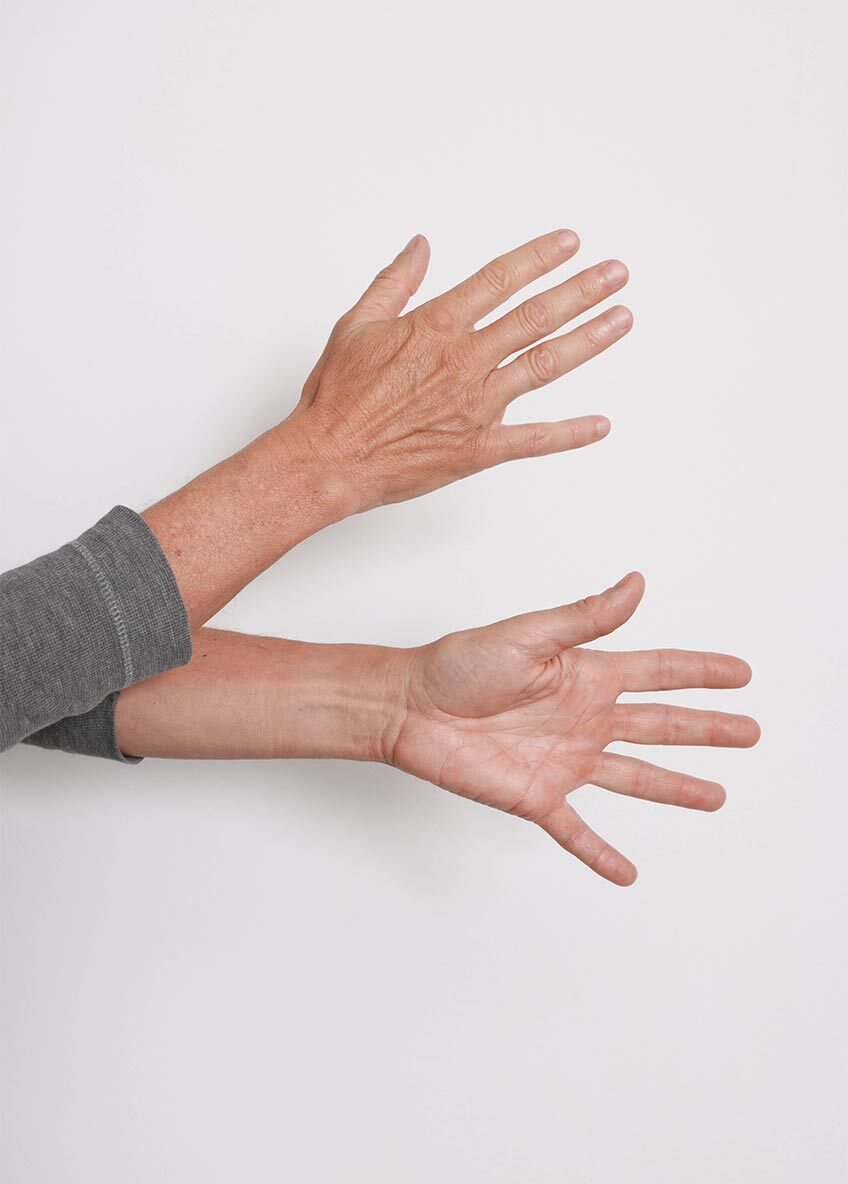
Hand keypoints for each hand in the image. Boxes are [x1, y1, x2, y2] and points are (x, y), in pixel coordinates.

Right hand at [286, 229, 631, 510]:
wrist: (327, 459)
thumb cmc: (336, 399)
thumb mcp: (356, 325)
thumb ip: (394, 282)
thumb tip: (420, 246)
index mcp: (434, 327)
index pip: (499, 280)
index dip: (539, 258)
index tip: (570, 243)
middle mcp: (463, 360)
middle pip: (536, 316)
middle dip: (582, 291)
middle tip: (617, 273)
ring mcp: (475, 405)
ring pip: (545, 365)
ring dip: (588, 340)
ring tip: (622, 319)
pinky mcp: (477, 448)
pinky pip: (533, 440)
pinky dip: (570, 433)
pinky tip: (601, 425)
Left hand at [386, 573, 758, 884]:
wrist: (411, 707)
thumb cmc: (460, 664)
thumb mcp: (529, 635)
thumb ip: (586, 618)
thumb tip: (637, 584)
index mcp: (586, 676)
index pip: (658, 672)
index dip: (700, 672)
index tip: (741, 673)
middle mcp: (583, 718)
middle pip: (660, 725)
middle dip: (706, 729)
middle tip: (750, 732)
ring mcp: (564, 760)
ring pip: (635, 777)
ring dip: (676, 787)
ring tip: (716, 796)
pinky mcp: (537, 795)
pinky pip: (576, 830)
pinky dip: (600, 853)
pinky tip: (626, 873)